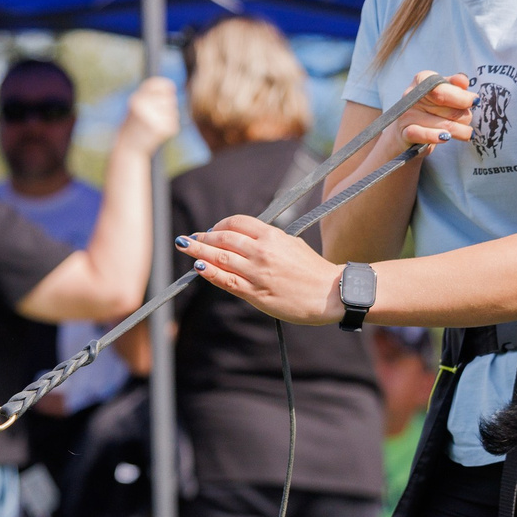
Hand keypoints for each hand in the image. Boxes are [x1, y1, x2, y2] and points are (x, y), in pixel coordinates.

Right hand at [114, 76, 180, 158]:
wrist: (128, 148)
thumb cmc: (134, 125)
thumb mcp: (137, 107)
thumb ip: (151, 96)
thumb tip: (172, 86)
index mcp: (136, 99)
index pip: (156, 84)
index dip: (167, 85)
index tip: (172, 89)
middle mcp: (144, 106)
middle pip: (169, 99)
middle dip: (168, 106)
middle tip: (156, 116)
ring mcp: (152, 118)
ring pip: (173, 112)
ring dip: (168, 118)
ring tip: (155, 125)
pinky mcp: (160, 130)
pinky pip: (174, 125)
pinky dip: (169, 129)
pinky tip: (158, 134)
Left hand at [177, 215, 343, 324]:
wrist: (330, 294)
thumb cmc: (313, 270)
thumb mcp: (291, 244)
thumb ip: (268, 240)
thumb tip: (246, 240)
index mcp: (272, 236)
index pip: (237, 223)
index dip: (220, 224)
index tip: (213, 229)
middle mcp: (262, 251)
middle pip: (224, 238)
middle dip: (204, 237)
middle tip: (191, 239)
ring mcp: (257, 272)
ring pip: (220, 257)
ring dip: (199, 251)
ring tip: (186, 247)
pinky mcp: (256, 293)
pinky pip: (226, 280)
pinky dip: (209, 272)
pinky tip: (197, 267)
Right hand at [379, 71, 473, 158]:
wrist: (407, 130)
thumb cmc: (429, 107)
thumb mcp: (443, 90)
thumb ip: (454, 84)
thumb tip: (463, 81)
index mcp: (422, 80)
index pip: (443, 89)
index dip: (461, 97)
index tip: (474, 101)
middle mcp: (412, 95)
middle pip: (448, 108)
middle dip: (464, 115)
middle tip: (467, 119)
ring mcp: (408, 115)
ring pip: (444, 125)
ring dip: (461, 131)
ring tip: (466, 132)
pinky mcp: (405, 133)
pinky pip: (424, 135)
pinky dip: (437, 137)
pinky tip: (446, 138)